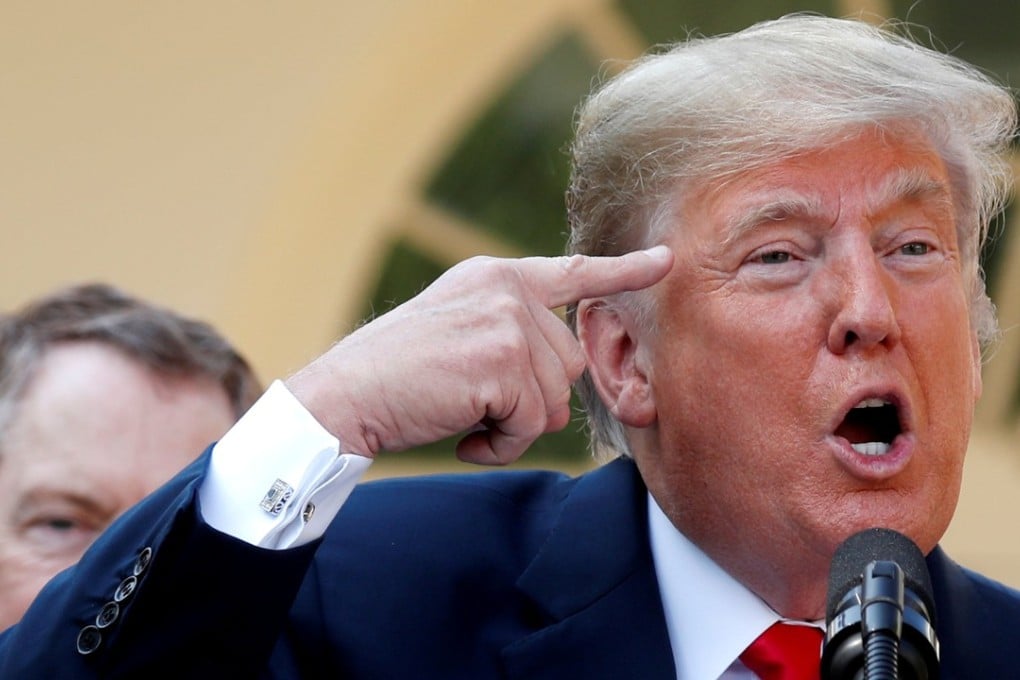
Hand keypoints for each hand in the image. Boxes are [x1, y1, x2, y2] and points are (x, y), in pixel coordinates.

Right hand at [285, 246, 672, 464]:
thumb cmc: (396, 375)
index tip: (667, 261)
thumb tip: (561, 365)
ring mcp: (507, 320)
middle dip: (529, 400)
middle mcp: (507, 289)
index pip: (573, 272)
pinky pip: (531, 425)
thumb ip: (508, 328)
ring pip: (553, 400)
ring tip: (463, 416)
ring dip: (513, 425)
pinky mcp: (502, 360)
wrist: (344, 396)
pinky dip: (501, 445)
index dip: (624, 271)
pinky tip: (463, 436)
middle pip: (568, 364)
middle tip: (476, 405)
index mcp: (497, 276)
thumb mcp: (457, 328)